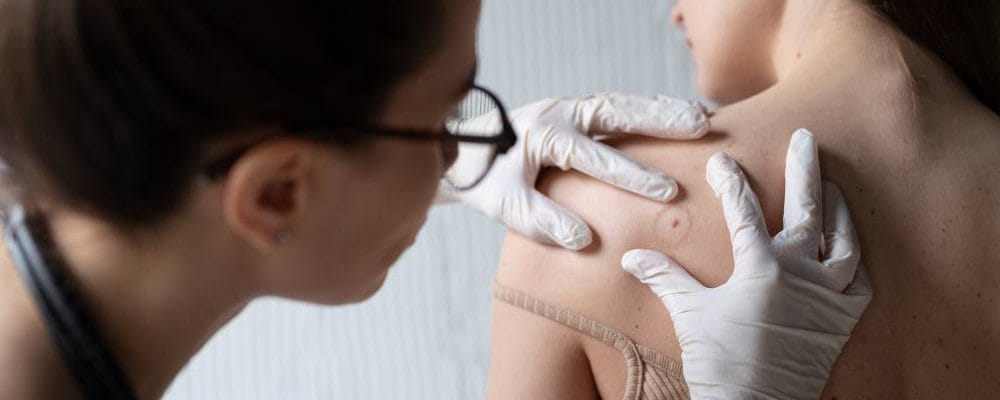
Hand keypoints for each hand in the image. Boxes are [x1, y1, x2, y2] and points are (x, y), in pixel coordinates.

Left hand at [438, 93, 708, 249]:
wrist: (464, 153)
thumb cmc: (486, 182)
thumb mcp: (506, 207)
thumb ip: (542, 221)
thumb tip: (584, 240)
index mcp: (544, 134)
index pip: (595, 156)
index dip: (632, 175)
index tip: (667, 191)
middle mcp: (562, 113)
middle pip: (618, 112)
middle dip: (661, 121)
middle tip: (699, 128)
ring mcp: (571, 108)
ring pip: (623, 105)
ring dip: (662, 110)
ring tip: (702, 118)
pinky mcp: (578, 112)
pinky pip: (619, 108)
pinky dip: (649, 110)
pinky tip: (678, 116)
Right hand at [621, 130, 872, 398]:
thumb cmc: (722, 362)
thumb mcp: (690, 314)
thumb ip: (665, 278)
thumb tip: (633, 256)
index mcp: (760, 267)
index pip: (744, 210)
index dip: (731, 181)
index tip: (722, 158)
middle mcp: (800, 273)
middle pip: (807, 209)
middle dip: (805, 168)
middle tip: (807, 137)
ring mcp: (827, 296)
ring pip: (842, 240)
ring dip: (838, 210)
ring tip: (832, 188)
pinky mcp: (842, 321)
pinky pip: (859, 282)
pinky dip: (854, 261)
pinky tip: (847, 250)